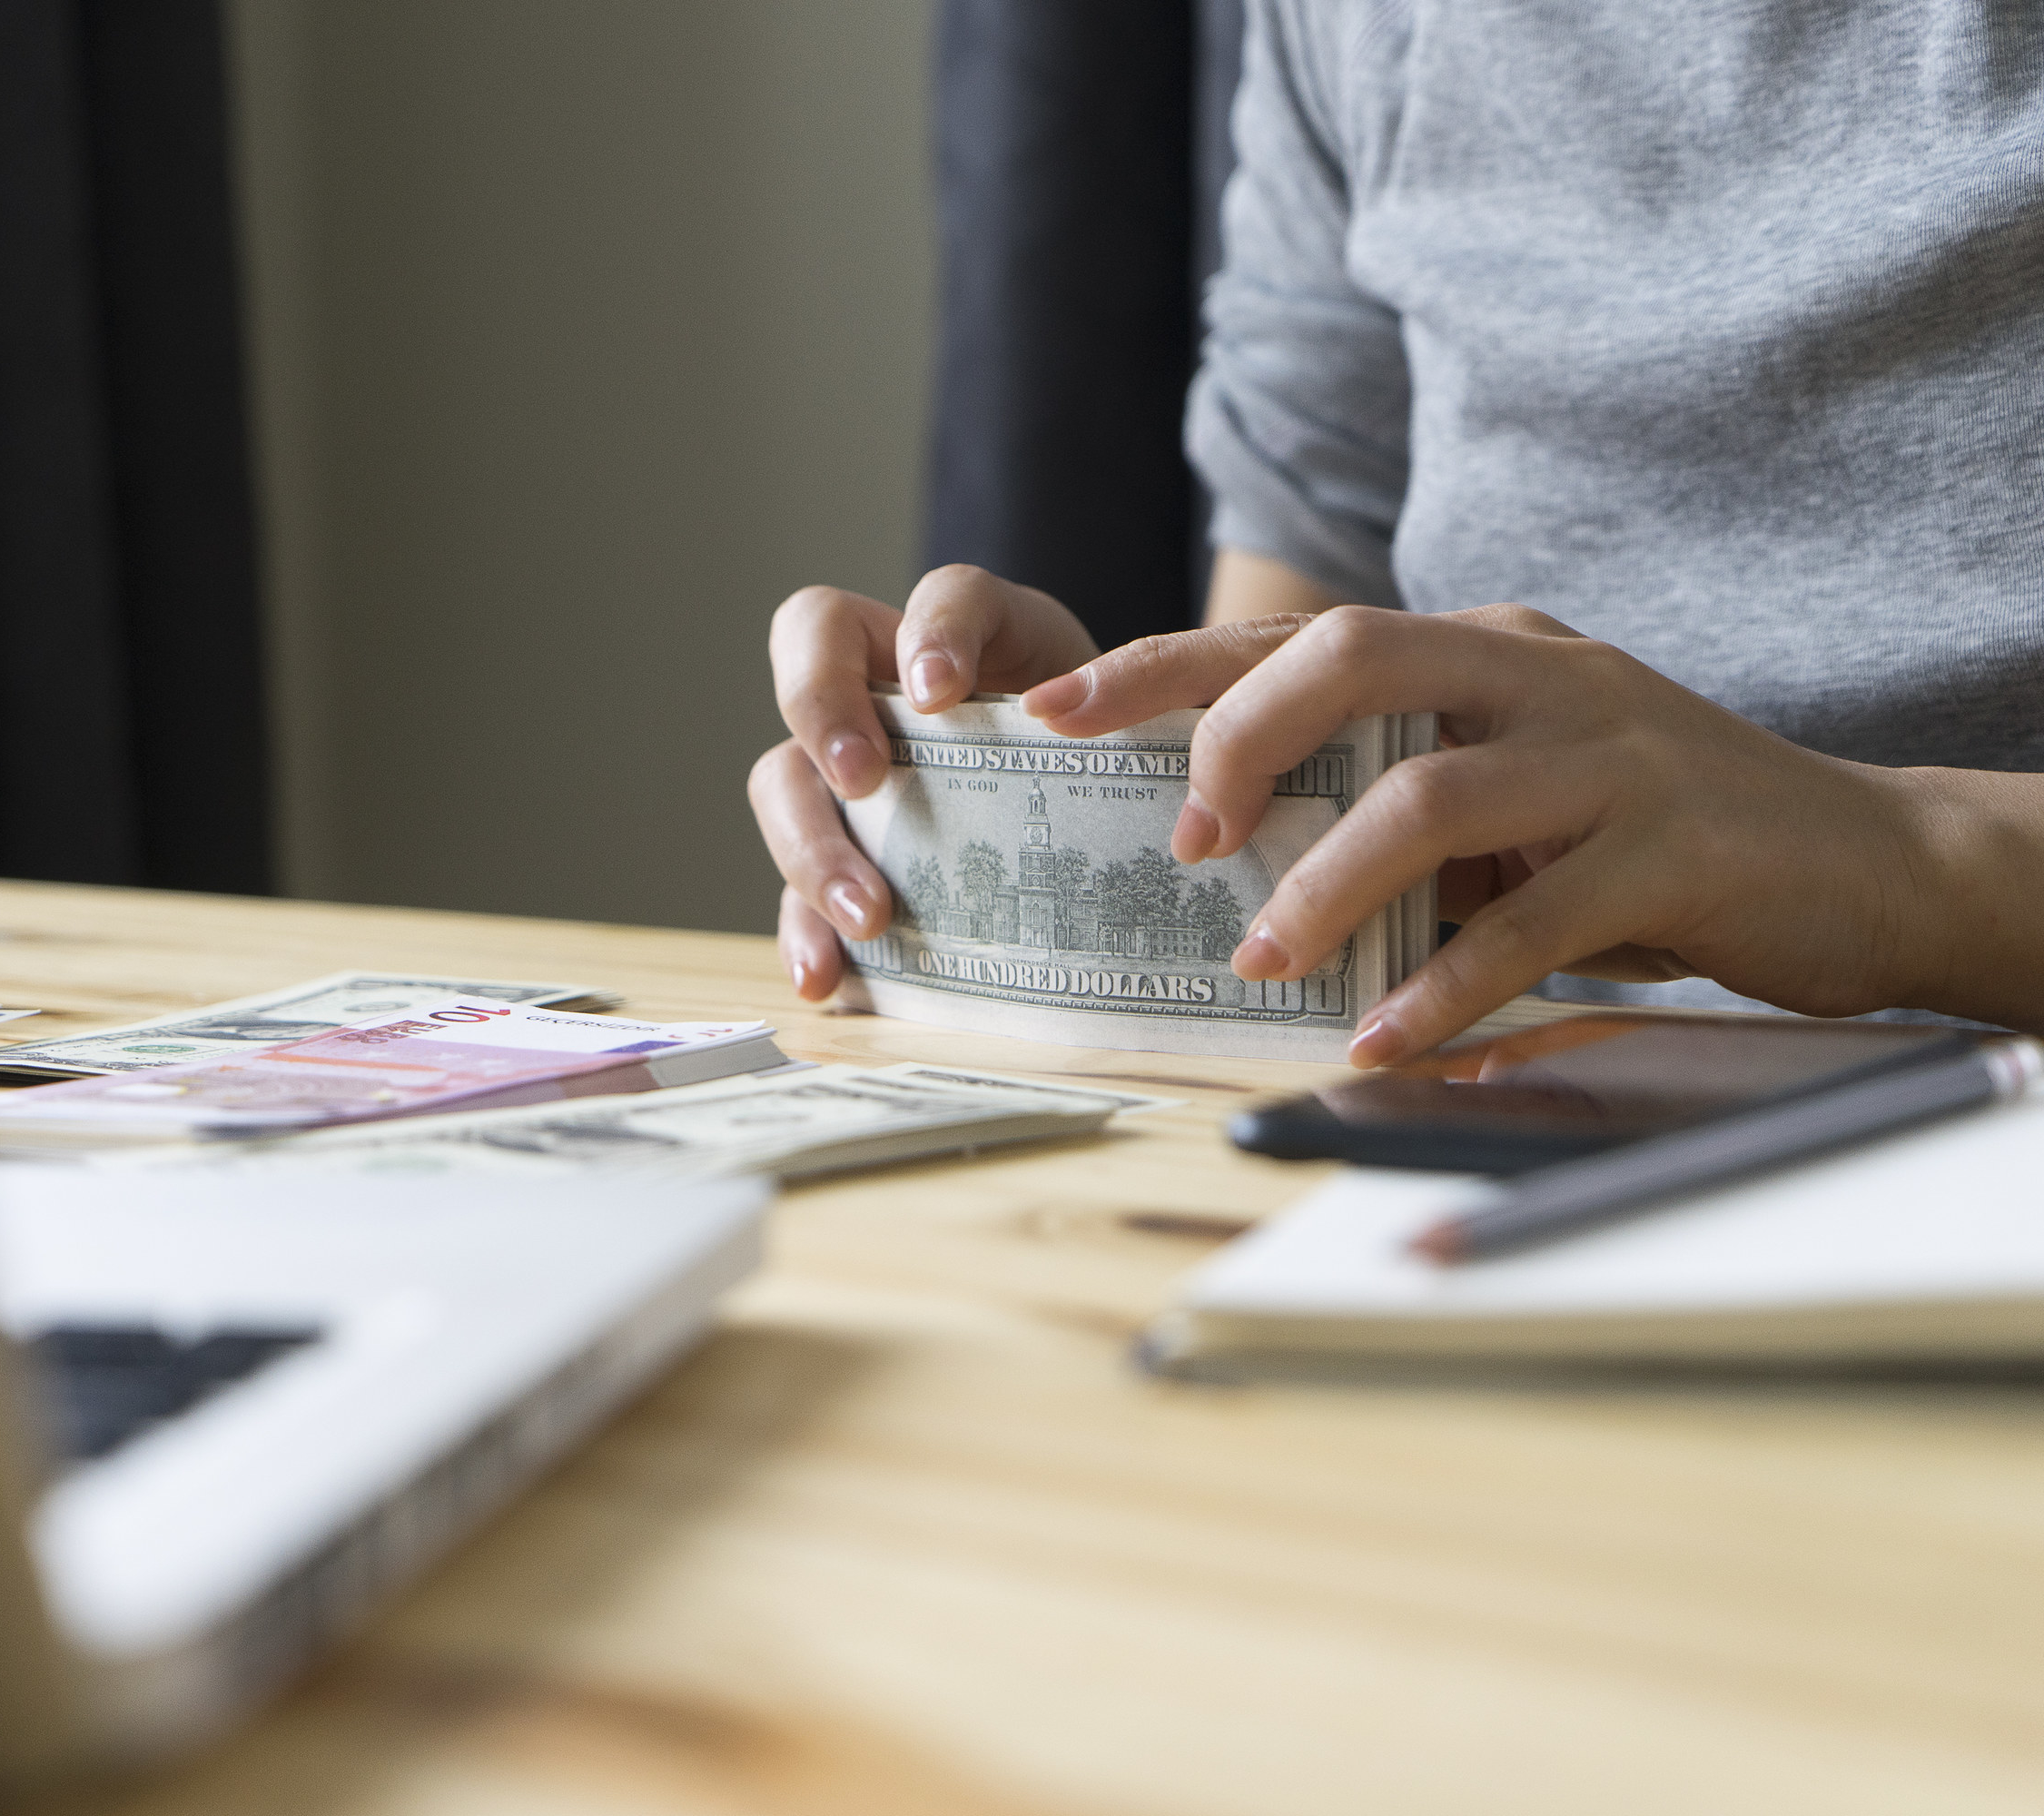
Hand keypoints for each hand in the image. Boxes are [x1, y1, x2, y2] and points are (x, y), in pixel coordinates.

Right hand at [750, 566, 1097, 998]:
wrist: (1109, 826)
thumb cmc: (1113, 756)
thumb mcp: (1132, 713)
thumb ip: (1124, 705)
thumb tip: (1082, 725)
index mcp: (966, 637)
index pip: (942, 594)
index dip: (927, 632)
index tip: (937, 692)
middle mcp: (888, 688)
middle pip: (811, 663)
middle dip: (823, 717)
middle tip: (864, 783)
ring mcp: (851, 773)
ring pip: (784, 781)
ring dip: (809, 846)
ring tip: (866, 913)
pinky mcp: (848, 858)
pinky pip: (797, 889)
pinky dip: (805, 933)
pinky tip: (828, 978)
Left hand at [1019, 604, 1938, 1064]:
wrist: (1862, 857)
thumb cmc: (1648, 832)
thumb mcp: (1513, 789)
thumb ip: (1396, 794)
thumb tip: (1234, 853)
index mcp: (1481, 650)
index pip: (1297, 636)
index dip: (1164, 668)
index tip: (1048, 709)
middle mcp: (1537, 674)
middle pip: (1351, 659)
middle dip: (1239, 741)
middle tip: (1183, 842)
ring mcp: (1608, 755)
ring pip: (1431, 794)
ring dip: (1328, 888)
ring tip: (1261, 965)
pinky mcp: (1669, 849)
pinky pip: (1528, 923)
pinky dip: (1443, 987)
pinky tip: (1385, 1038)